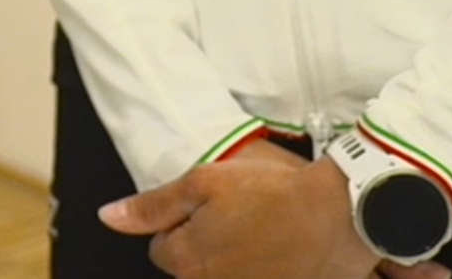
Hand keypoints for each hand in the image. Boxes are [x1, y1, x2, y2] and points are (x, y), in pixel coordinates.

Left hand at [99, 147, 447, 278]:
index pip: (161, 248)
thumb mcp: (204, 181)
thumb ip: (153, 205)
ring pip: (223, 274)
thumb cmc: (275, 192)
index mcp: (189, 261)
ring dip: (234, 256)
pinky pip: (255, 276)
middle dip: (205, 243)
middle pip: (192, 267)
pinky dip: (262, 265)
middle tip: (238, 216)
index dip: (180, 222)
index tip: (206, 207)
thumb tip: (110, 217)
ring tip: (262, 231)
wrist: (342, 213)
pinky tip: (279, 248)